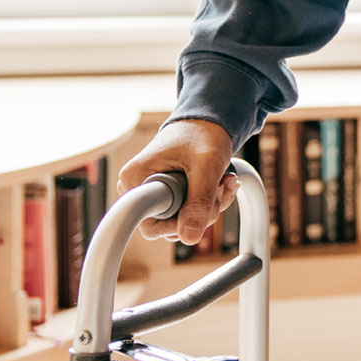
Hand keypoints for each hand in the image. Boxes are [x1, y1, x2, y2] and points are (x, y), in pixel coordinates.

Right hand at [117, 119, 239, 245]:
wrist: (207, 122)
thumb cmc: (203, 135)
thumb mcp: (207, 166)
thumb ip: (200, 201)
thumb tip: (190, 239)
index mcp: (134, 180)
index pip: (150, 226)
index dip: (181, 223)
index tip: (205, 202)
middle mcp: (137, 190)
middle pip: (169, 226)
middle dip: (204, 211)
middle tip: (222, 186)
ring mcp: (152, 195)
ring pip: (182, 221)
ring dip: (211, 206)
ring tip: (225, 180)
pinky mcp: (167, 196)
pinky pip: (188, 212)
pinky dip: (210, 202)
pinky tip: (223, 183)